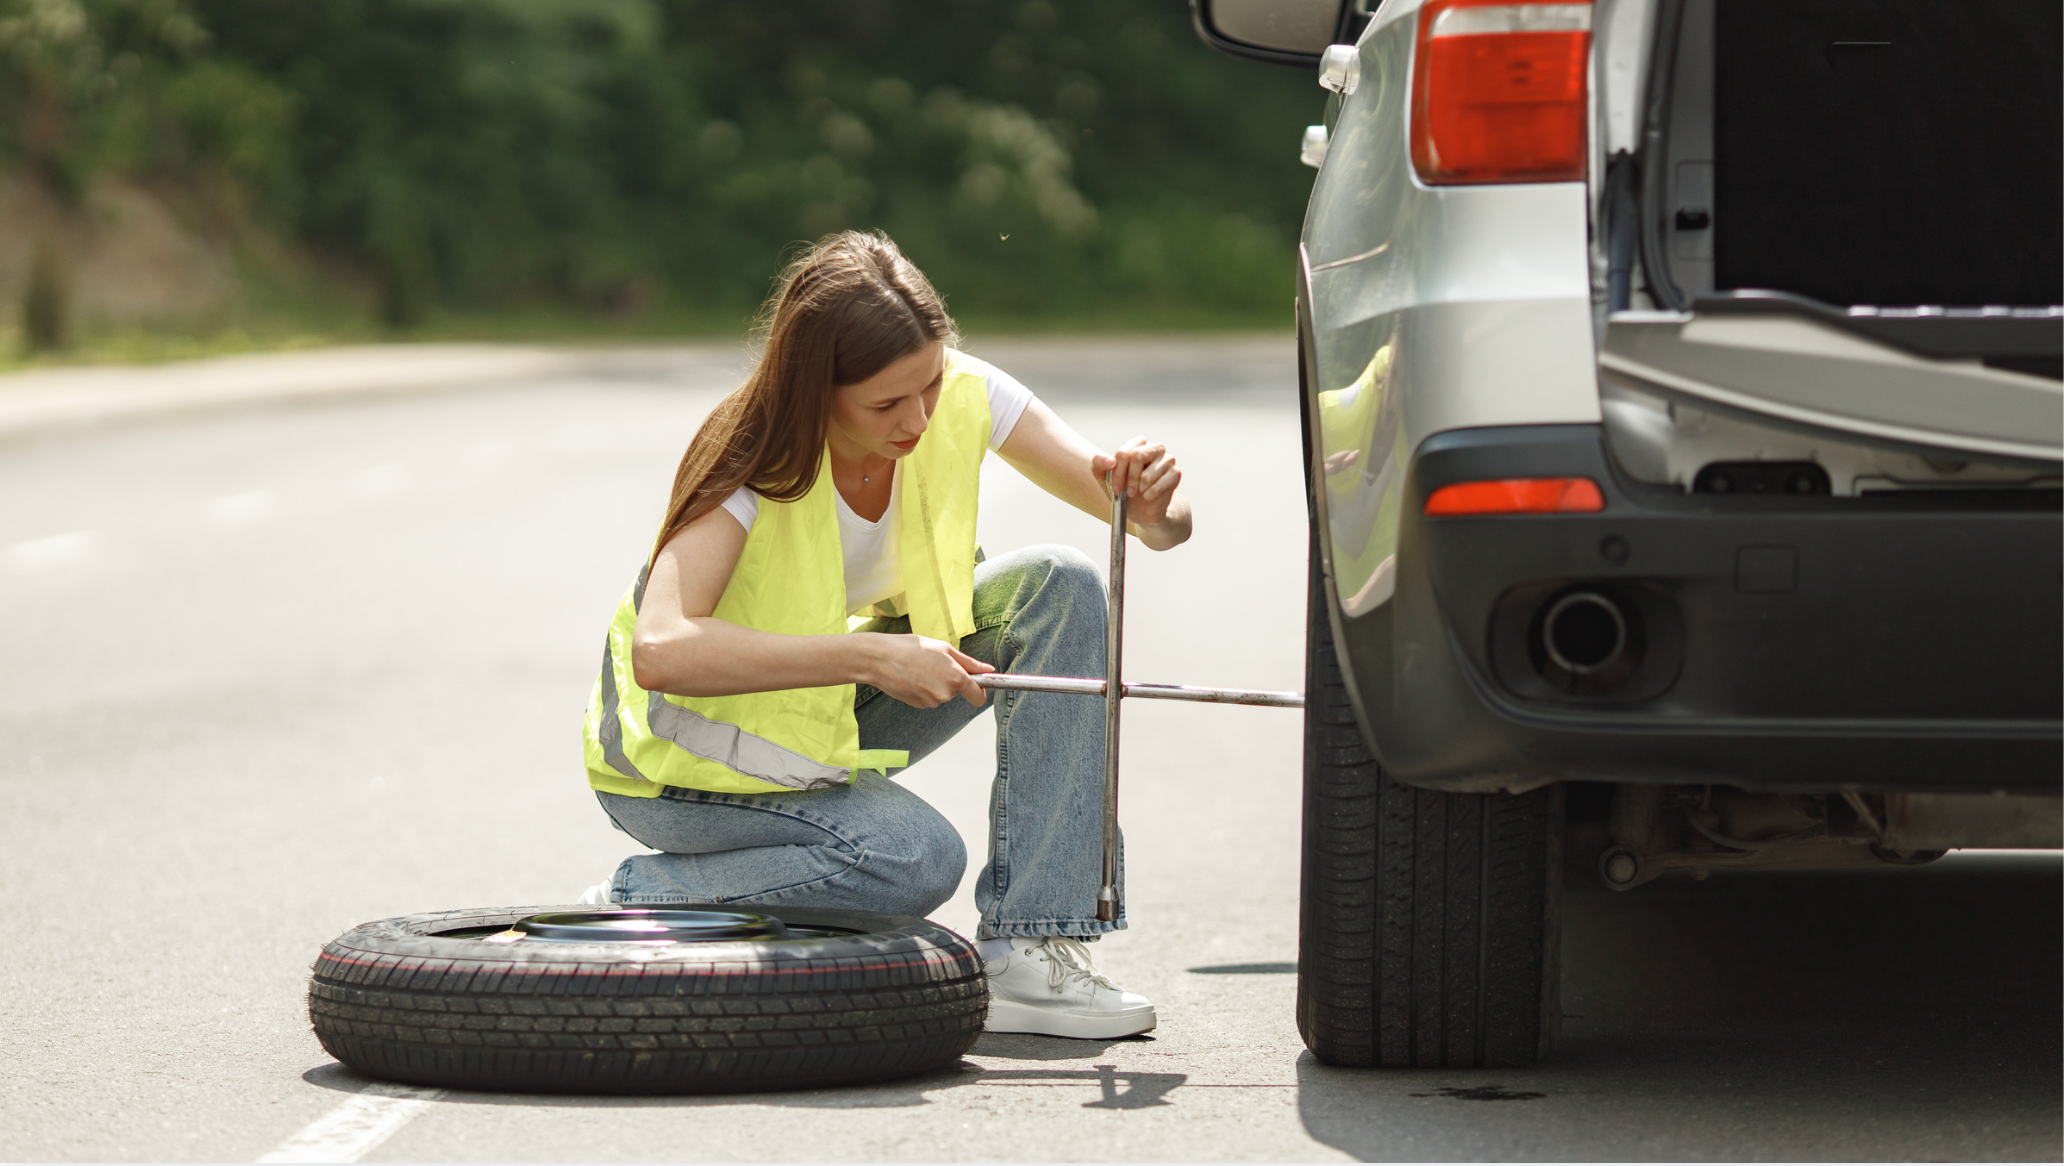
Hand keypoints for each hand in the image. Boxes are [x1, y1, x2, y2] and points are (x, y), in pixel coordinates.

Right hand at [863, 633, 994, 707]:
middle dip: (951, 679)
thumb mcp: (944, 649)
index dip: (979, 690)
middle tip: (935, 663)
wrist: (880, 659)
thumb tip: (988, 670)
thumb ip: (969, 663)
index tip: (976, 683)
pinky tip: (912, 676)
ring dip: (935, 683)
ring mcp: (931, 702)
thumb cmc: (912, 648)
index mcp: (956, 678)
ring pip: (942, 694)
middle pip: (957, 691)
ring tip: (920, 667)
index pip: (978, 697)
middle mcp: (945, 694)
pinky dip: (924, 688)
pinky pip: (928, 697)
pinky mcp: (918, 705)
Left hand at [1092, 436, 1181, 527]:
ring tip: (1140, 492)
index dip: (1118, 473)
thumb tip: (1109, 461)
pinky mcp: (1176, 473)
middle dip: (1129, 479)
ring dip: (1140, 489)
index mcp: (1138, 444)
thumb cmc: (1125, 491)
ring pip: (1148, 475)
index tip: (1116, 488)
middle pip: (1137, 456)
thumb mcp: (1106, 480)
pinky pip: (1159, 485)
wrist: (1144, 511)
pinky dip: (1150, 495)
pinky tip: (1149, 496)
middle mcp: (1155, 448)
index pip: (1124, 453)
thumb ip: (1099, 466)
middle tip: (1128, 492)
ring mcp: (1168, 459)